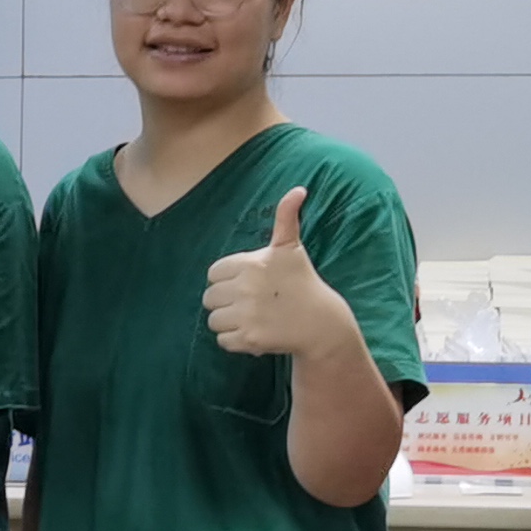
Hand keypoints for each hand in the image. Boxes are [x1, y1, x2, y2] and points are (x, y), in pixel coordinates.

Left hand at [203, 185, 363, 360]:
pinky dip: (235, 340)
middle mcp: (246, 288)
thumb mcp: (291, 247)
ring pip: (214, 320)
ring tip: (251, 317)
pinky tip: (254, 332)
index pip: (213, 273)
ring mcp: (247, 314)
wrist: (321, 323)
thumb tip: (298, 189)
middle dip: (226, 301)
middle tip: (249, 303)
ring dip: (228, 322)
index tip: (246, 284)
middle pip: (210, 297)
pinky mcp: (249, 338)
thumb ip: (286, 217)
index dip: (227, 280)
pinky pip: (223, 340)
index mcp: (251, 264)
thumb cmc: (302, 282)